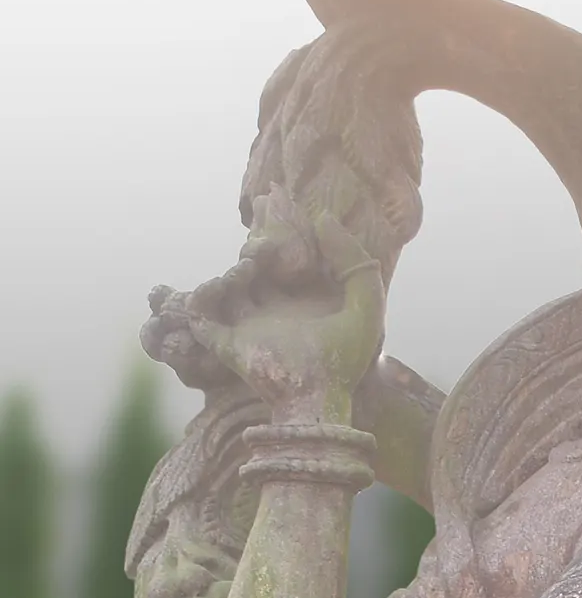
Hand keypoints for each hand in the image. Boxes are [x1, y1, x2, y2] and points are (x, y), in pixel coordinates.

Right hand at [182, 188, 385, 420]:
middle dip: (255, 241)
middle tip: (259, 211)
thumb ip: (352, 259)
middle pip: (255, 266)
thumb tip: (323, 217)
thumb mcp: (366, 302)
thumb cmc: (348, 358)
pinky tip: (216, 285)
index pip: (288, 257)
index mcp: (303, 300)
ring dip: (232, 271)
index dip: (282, 228)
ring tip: (248, 267)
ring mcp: (248, 326)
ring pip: (227, 287)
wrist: (322, 399)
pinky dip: (199, 298)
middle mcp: (273, 310)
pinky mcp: (227, 344)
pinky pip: (200, 316)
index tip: (278, 198)